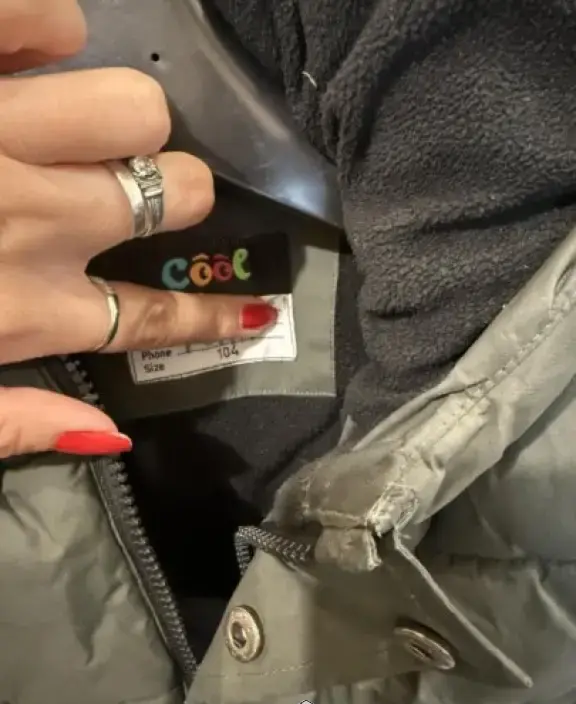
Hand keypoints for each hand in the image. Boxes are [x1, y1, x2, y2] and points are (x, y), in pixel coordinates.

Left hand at [0, 0, 276, 457]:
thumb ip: (16, 422)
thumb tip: (114, 430)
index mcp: (22, 307)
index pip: (155, 319)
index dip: (215, 318)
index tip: (256, 310)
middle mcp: (33, 216)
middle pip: (176, 193)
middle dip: (174, 195)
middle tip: (134, 194)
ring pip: (137, 106)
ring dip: (122, 120)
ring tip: (79, 126)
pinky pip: (53, 18)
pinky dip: (50, 34)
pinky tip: (24, 60)